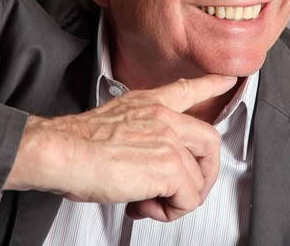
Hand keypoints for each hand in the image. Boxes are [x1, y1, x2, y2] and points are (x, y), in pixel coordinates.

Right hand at [5, 74, 237, 221]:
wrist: (62, 152)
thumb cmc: (74, 144)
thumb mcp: (110, 127)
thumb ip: (137, 139)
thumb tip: (144, 166)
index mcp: (146, 104)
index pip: (186, 89)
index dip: (211, 84)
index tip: (228, 79)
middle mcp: (162, 117)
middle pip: (210, 141)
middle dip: (203, 172)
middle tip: (180, 190)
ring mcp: (169, 139)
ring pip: (200, 176)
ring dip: (179, 198)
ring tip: (151, 202)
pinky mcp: (170, 166)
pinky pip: (189, 198)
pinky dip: (170, 211)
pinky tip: (144, 205)